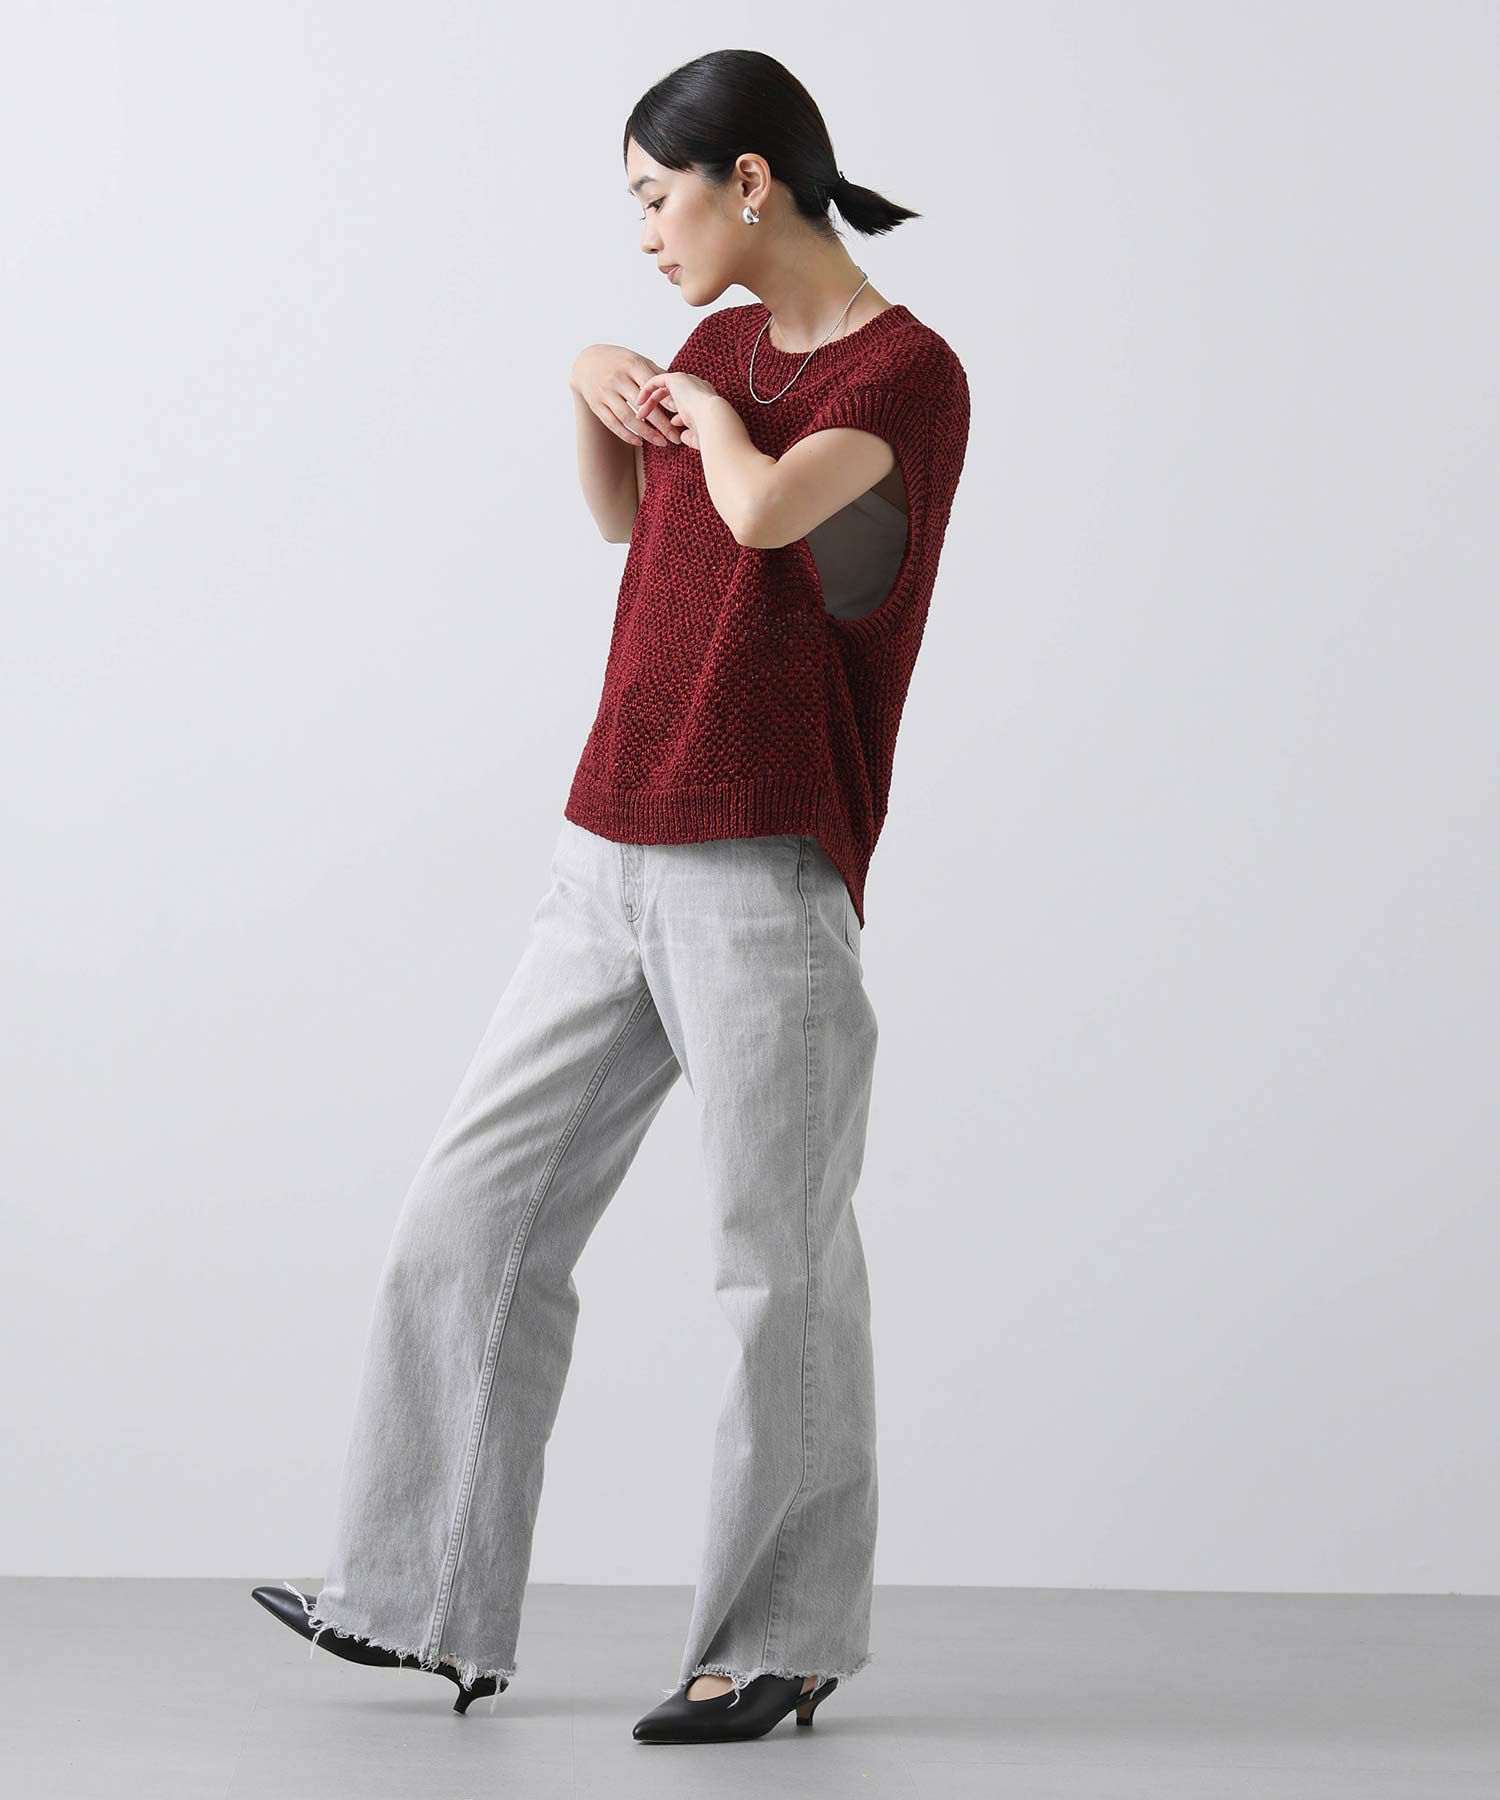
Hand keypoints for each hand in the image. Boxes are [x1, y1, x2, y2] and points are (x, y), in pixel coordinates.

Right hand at [570, 344, 684, 447]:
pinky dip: (626, 435)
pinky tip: (640, 442)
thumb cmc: (620, 362)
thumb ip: (655, 374)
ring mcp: (605, 392)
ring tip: (662, 443)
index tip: (679, 412)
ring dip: (646, 433)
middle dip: (660, 423)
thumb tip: (676, 390)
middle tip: (675, 437)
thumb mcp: (637, 360)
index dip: (664, 399)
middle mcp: (616, 378)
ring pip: (627, 417)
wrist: (587, 362)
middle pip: (641, 405)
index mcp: (631, 365)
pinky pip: (612, 424)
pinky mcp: (596, 405)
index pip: (650, 385)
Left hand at [631, 369, 719, 450]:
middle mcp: (697, 386)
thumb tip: (682, 437)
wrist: (713, 419)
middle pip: (674, 394)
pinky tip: (639, 403)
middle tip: (647, 419)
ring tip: (640, 414)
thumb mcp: (699, 434)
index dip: (676, 414)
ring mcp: (687, 380)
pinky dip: (646, 391)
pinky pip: (656, 381)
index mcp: (706, 398)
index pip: (687, 402)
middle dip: (660, 407)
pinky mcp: (676, 378)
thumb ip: (690, 433)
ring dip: (650, 402)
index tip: (669, 427)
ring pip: (664, 388)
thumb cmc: (710, 431)